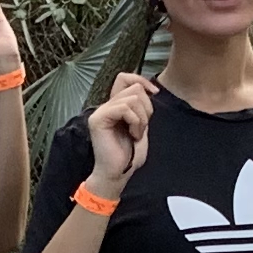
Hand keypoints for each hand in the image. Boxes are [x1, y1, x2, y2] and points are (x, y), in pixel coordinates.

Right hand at [81, 72, 153, 194]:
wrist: (118, 174)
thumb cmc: (130, 155)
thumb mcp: (141, 125)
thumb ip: (141, 107)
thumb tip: (149, 89)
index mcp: (115, 106)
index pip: (125, 78)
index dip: (142, 81)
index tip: (155, 93)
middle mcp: (106, 106)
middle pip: (134, 88)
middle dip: (146, 108)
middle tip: (141, 127)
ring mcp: (100, 112)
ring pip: (132, 98)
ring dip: (141, 118)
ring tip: (136, 133)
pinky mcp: (98, 119)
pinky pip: (124, 108)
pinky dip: (135, 121)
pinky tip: (133, 134)